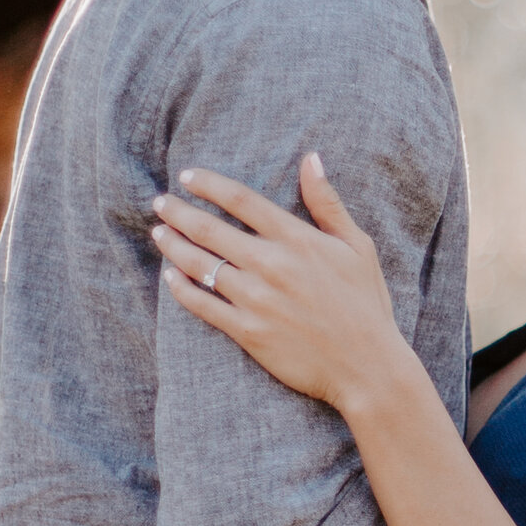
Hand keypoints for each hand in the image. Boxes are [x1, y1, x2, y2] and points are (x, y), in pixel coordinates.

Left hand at [152, 155, 405, 411]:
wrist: (367, 366)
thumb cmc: (366, 304)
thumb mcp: (358, 246)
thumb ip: (328, 202)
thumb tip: (311, 158)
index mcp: (297, 239)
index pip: (240, 199)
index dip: (208, 184)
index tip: (188, 176)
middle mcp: (271, 264)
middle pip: (210, 228)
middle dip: (178, 212)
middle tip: (160, 203)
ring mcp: (256, 299)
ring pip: (200, 264)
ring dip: (173, 245)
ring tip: (159, 233)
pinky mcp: (247, 331)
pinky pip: (203, 304)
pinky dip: (181, 288)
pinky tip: (170, 276)